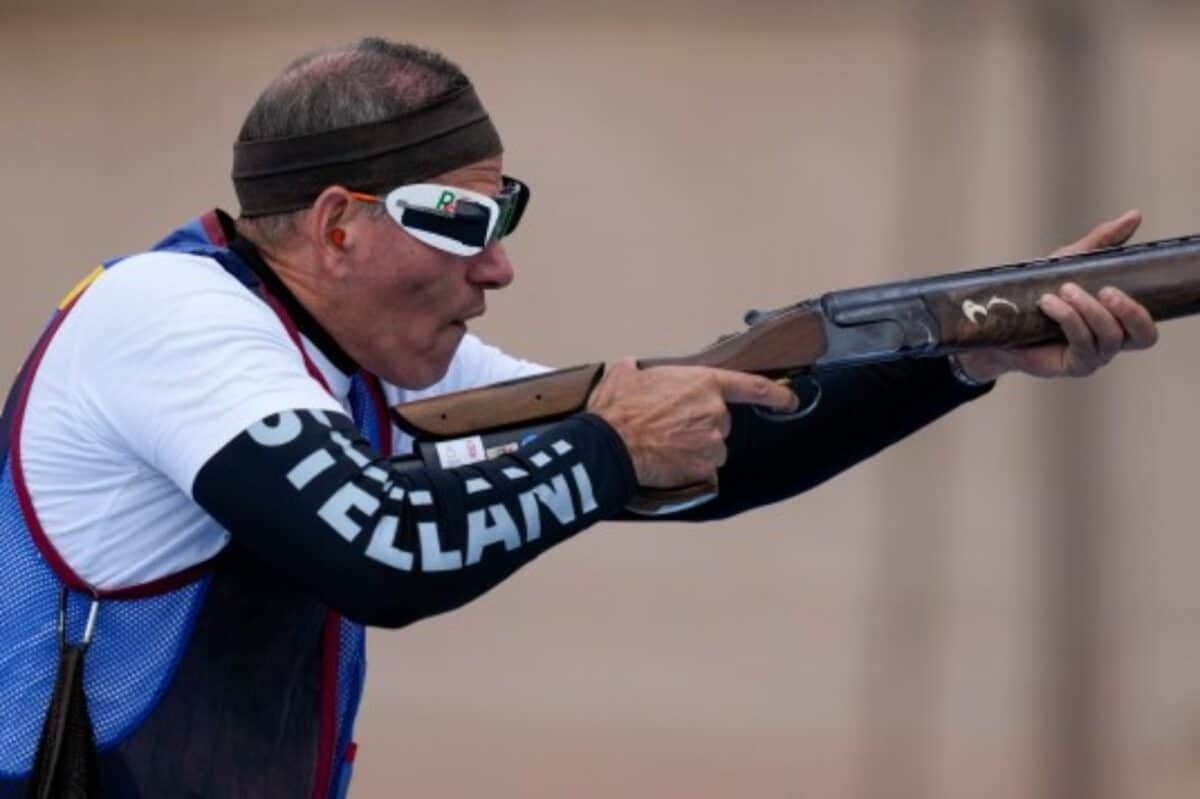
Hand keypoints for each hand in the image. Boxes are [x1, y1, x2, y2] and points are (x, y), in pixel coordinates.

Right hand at [586, 360, 797, 487]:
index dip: (778, 394)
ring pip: (712, 449)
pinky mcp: (703, 469)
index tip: (792, 400)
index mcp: (703, 383)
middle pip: (720, 423)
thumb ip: (638, 370)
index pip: (754, 387)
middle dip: (700, 427)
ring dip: (695, 450)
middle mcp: (715, 412)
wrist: (611, 444)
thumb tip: (632, 368)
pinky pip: (704, 472)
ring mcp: (711, 443)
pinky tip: (669, 465)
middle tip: (671, 429)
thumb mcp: (625, 375)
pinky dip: (690, 471)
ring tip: (665, 448)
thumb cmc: (618, 410)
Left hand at [954, 210, 1159, 382]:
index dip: (1142, 309)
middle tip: (1106, 291)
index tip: (1115, 284)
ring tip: (1064, 290)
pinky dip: (1069, 319)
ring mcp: (1093, 356)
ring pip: (1109, 337)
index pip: (1147, 326)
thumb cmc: (1037, 293)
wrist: (996, 324)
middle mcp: (1110, 342)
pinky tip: (1051, 303)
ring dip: (1089, 310)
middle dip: (1128, 311)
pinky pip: (1082, 343)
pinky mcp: (1072, 365)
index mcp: (1117, 321)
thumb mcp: (1069, 262)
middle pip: (1142, 337)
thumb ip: (1101, 242)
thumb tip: (1134, 215)